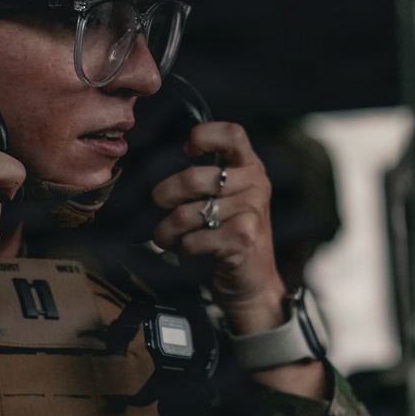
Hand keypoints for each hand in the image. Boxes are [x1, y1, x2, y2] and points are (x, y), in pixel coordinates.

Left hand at [150, 120, 286, 335]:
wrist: (253, 281)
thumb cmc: (229, 234)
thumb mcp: (227, 198)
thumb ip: (206, 177)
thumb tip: (159, 162)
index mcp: (250, 167)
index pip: (233, 134)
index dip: (206, 136)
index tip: (187, 150)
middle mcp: (256, 184)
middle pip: (195, 177)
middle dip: (165, 193)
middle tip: (158, 202)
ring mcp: (252, 211)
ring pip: (189, 213)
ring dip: (167, 229)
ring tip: (164, 236)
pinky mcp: (243, 239)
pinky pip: (194, 239)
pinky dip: (184, 247)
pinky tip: (190, 250)